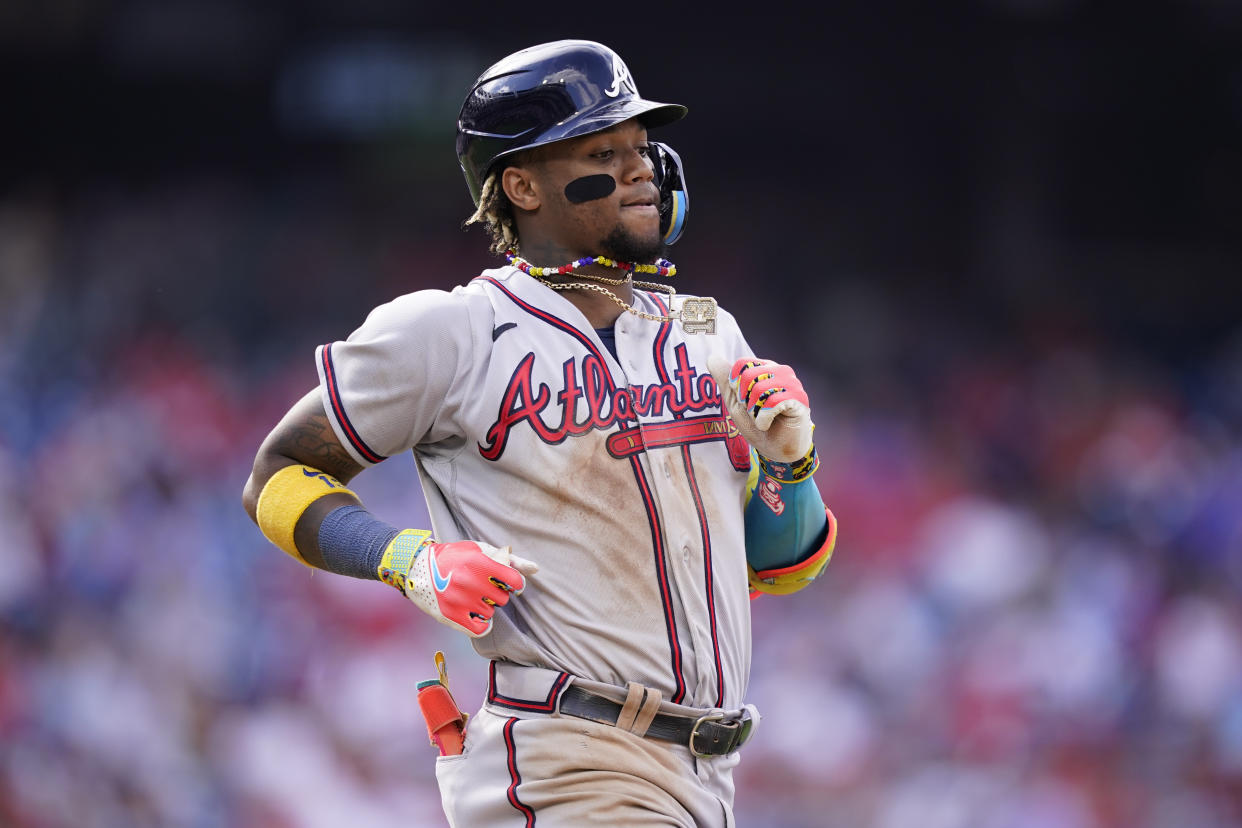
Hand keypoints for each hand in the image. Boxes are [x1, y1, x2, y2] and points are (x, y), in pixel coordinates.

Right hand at [384, 532, 537, 636]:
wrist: (416, 568)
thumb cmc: (454, 557)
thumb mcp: (481, 551)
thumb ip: (510, 560)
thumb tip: (536, 569)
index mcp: (479, 563)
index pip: (514, 581)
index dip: (513, 582)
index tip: (506, 581)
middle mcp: (470, 582)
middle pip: (503, 598)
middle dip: (496, 593)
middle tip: (481, 586)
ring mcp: (460, 601)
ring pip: (491, 612)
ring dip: (486, 606)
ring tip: (471, 596)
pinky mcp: (451, 616)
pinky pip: (480, 629)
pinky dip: (481, 624)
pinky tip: (474, 614)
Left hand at [708, 354, 813, 462]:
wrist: (776, 450)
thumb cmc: (758, 425)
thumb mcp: (735, 402)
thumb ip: (725, 380)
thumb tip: (711, 357)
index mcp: (767, 368)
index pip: (741, 364)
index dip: (736, 386)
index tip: (745, 401)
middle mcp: (781, 372)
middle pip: (748, 376)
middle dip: (745, 401)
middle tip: (755, 412)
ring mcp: (792, 384)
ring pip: (759, 390)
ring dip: (754, 412)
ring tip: (764, 418)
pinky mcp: (799, 399)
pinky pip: (772, 403)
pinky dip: (764, 419)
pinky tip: (769, 424)